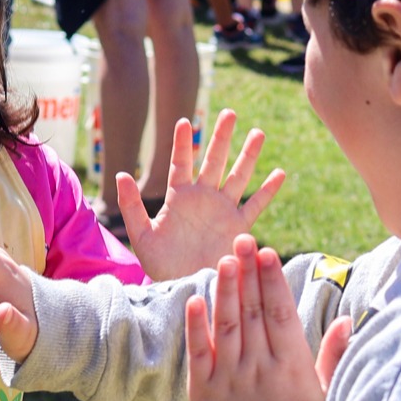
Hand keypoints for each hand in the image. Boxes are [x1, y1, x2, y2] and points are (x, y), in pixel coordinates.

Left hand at [117, 110, 285, 278]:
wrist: (186, 288)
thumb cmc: (160, 265)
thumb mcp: (142, 235)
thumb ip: (131, 206)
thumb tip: (120, 174)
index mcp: (179, 197)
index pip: (181, 163)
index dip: (182, 142)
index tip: (184, 120)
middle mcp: (203, 199)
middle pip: (214, 161)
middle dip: (222, 137)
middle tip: (230, 112)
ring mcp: (223, 211)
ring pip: (238, 176)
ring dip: (248, 155)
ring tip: (258, 132)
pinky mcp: (239, 227)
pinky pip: (255, 205)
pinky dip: (267, 190)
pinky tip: (279, 172)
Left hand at [185, 236, 329, 400]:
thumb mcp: (324, 394)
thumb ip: (333, 355)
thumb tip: (349, 319)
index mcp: (291, 368)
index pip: (280, 313)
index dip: (273, 280)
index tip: (267, 252)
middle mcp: (259, 370)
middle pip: (253, 312)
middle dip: (249, 273)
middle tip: (243, 240)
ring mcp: (230, 380)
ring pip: (227, 326)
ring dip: (226, 291)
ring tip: (224, 260)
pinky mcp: (204, 393)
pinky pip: (199, 354)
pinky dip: (196, 327)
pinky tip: (196, 300)